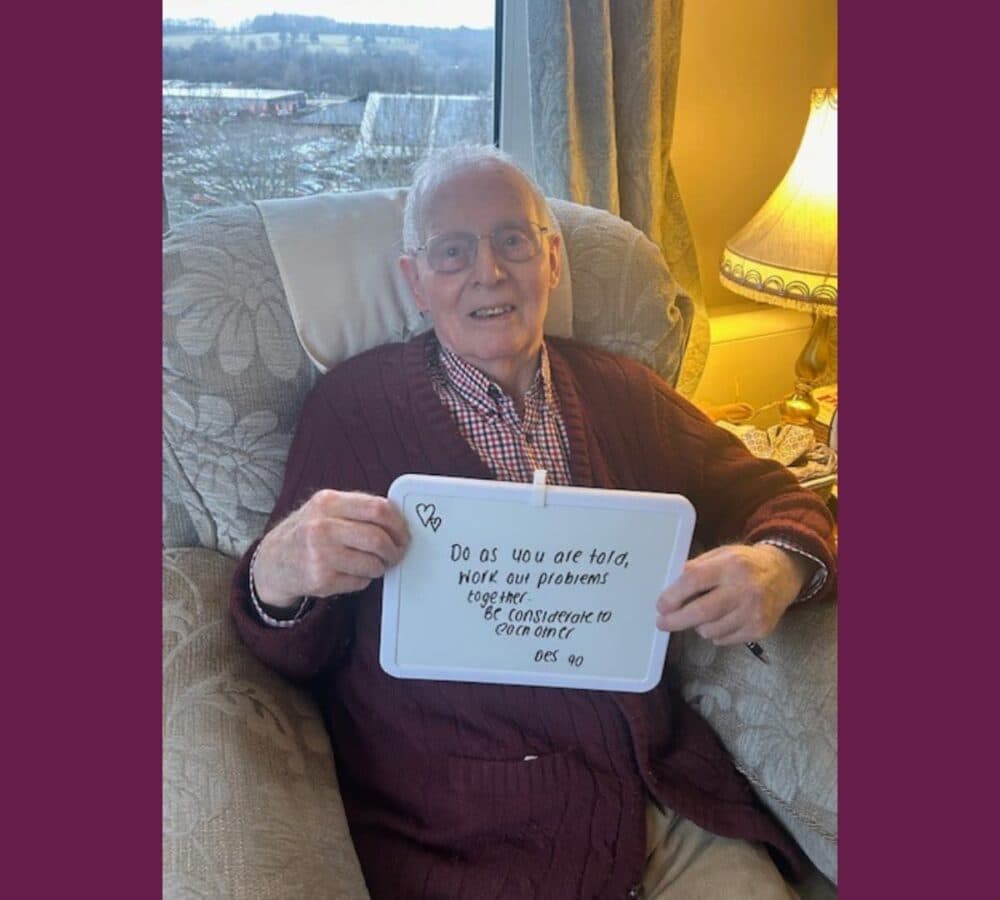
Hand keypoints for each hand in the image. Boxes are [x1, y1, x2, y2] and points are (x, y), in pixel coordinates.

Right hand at [252, 490, 409, 607]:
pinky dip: (364, 579)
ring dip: (380, 566)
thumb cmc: (308, 531)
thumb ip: (358, 508)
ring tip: (374, 564)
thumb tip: (398, 518)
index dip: (399, 524)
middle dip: (394, 550)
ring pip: (373, 563)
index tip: (404, 533)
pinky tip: (353, 573)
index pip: (378, 509)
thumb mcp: (326, 508)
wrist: (274, 561)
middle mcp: (321, 527)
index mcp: (328, 502)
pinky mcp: (320, 580)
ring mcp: (320, 555)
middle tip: (396, 554)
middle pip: (378, 538)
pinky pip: (360, 582)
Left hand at [655, 544, 812, 644]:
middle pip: (702, 612)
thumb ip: (696, 568)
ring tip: (702, 614)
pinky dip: (715, 633)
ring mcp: (753, 612)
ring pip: (710, 630)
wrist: (783, 573)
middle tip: (662, 623)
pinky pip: (724, 640)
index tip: (661, 605)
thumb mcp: (721, 554)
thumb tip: (669, 590)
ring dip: (698, 626)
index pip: (694, 580)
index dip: (673, 595)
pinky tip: (721, 620)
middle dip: (676, 620)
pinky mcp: (760, 629)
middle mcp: (744, 589)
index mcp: (730, 565)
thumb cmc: (744, 563)